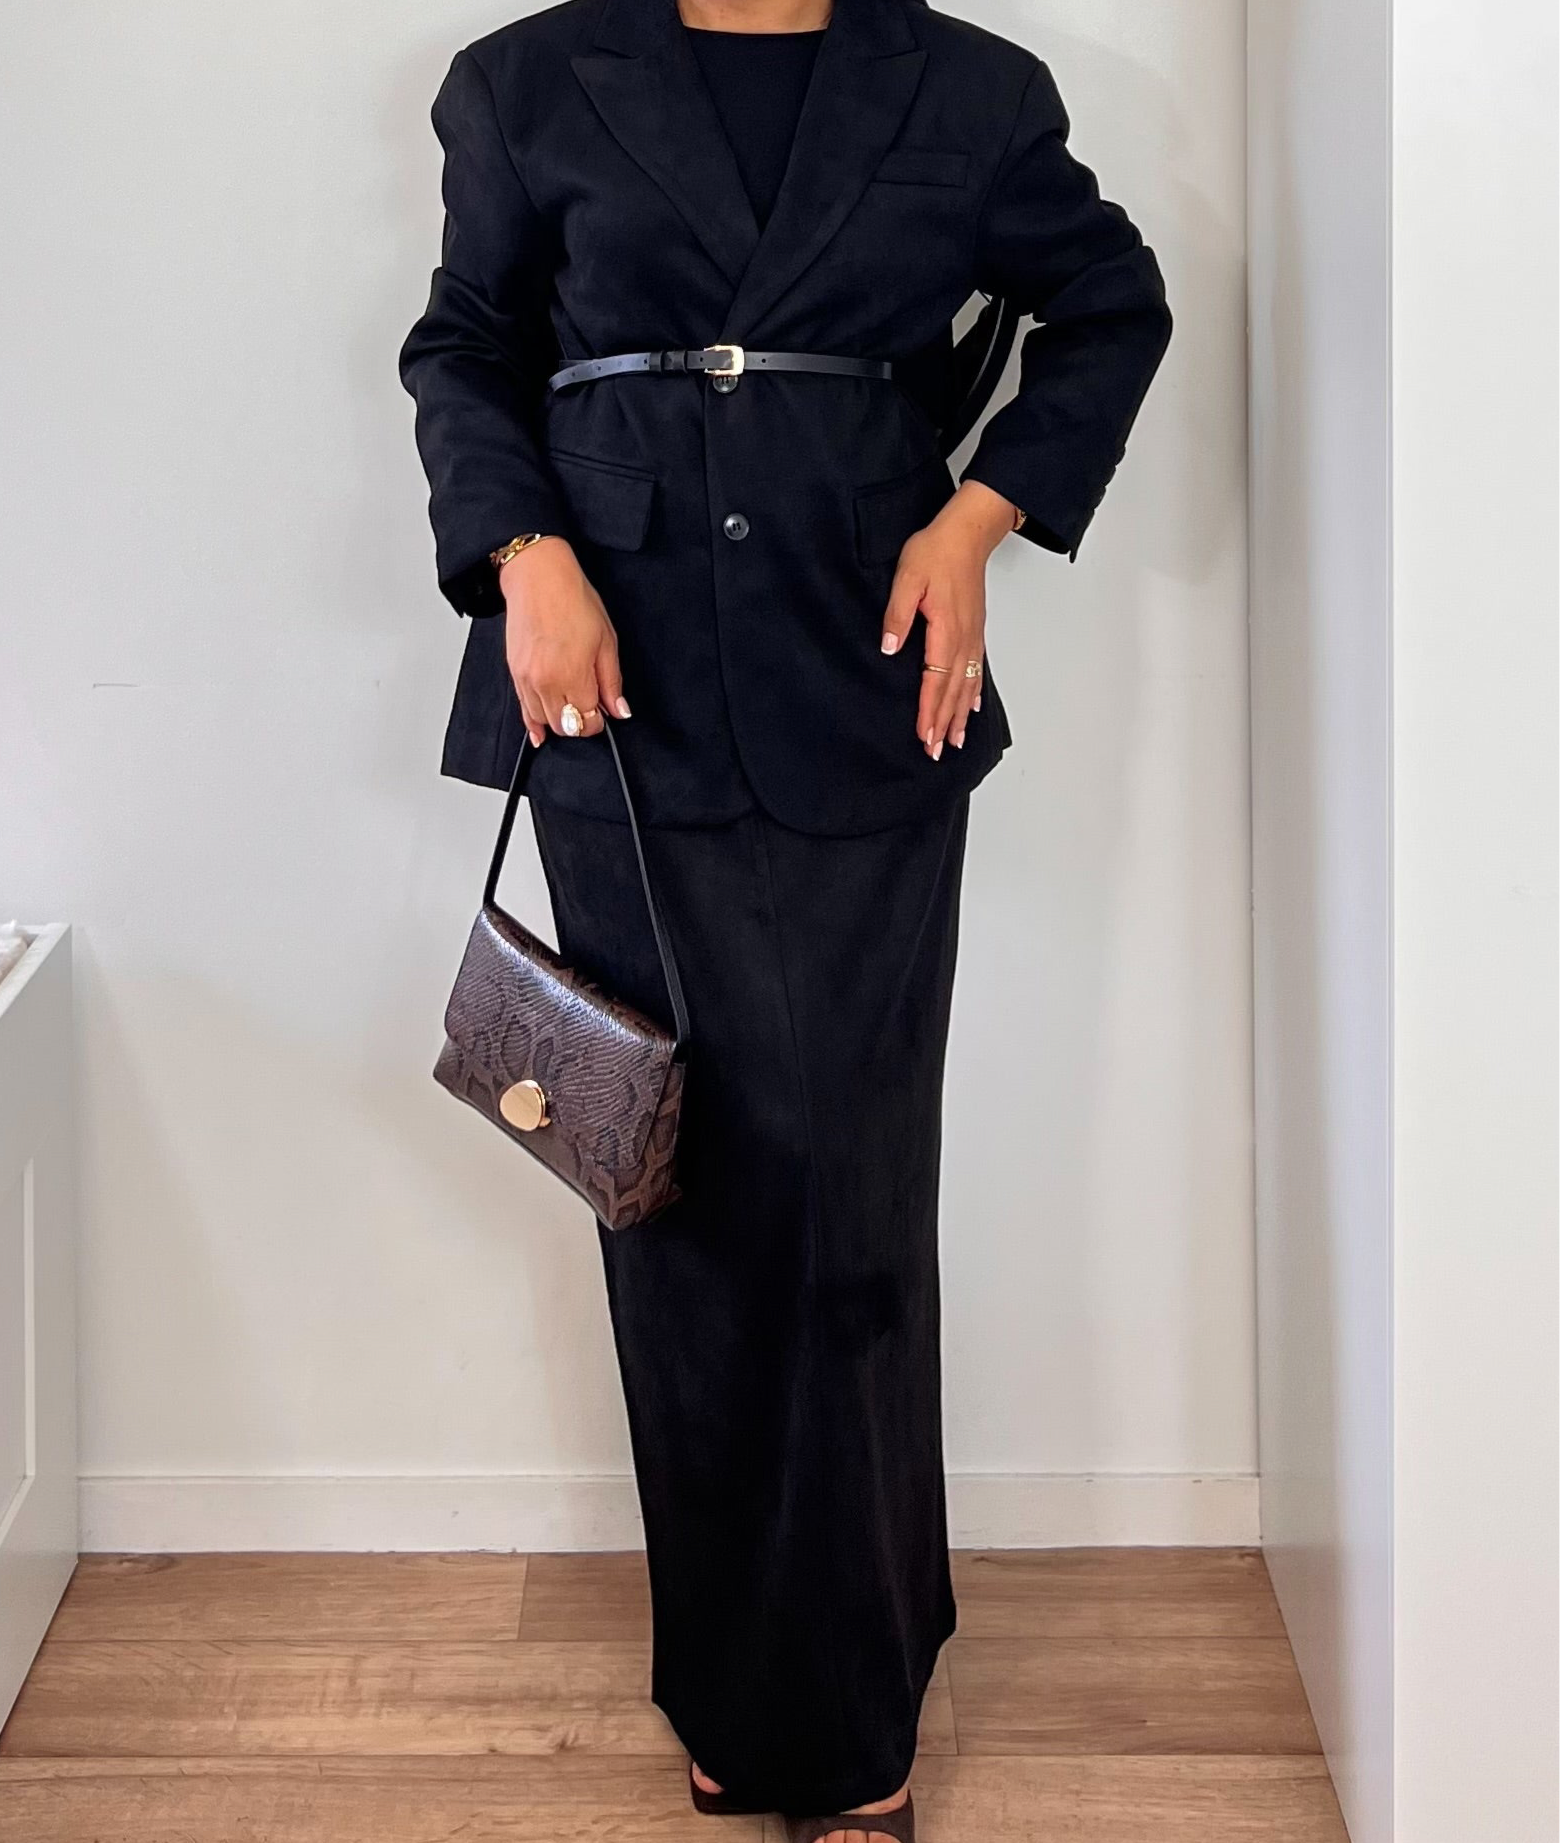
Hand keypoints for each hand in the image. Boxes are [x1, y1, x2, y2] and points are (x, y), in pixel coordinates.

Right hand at [499, 538, 630, 744]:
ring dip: (560, 721)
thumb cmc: (573, 600)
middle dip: (581, 723)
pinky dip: (533, 723)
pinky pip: (523, 710)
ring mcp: (526, 679)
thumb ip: (611, 681)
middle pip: (565, 726)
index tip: (603, 711)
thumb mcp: (607, 640)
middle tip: (590, 708)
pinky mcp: (514, 673)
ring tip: (570, 707)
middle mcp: (546, 682)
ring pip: (544, 721)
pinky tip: (540, 732)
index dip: (599, 721)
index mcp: (573, 675)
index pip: (588, 721)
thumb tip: (619, 710)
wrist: (537, 577)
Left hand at [880, 479, 1014, 758]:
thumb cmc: (936, 550)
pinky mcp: (975, 630)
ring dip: (960, 715)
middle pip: (953, 690)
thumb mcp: (907, 577)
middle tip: (937, 752)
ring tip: (956, 741)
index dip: (929, 710)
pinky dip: (974, 693)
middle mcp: (963, 638)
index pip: (935, 679)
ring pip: (967, 685)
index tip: (924, 735)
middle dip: (945, 724)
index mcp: (945, 629)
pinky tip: (973, 708)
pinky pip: (976, 670)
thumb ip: (898, 614)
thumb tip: (890, 647)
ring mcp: (972, 636)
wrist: (968, 532)